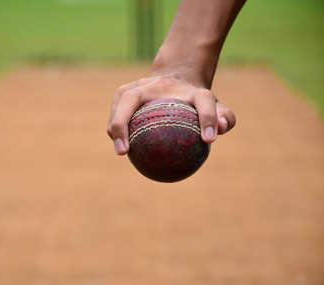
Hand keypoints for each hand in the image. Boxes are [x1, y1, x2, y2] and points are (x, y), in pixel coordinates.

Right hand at [106, 75, 235, 154]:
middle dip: (123, 122)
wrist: (177, 78)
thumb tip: (219, 130)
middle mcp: (157, 83)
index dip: (208, 118)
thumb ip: (225, 118)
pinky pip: (116, 111)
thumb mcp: (215, 107)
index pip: (203, 101)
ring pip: (120, 102)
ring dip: (115, 125)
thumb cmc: (194, 101)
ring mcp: (137, 85)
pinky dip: (116, 128)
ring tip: (121, 151)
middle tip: (125, 151)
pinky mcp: (124, 91)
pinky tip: (121, 148)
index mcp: (189, 88)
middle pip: (132, 97)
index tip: (209, 141)